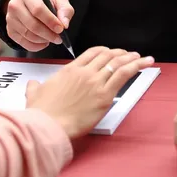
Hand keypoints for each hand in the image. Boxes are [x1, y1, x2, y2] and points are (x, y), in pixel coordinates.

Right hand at [5, 0, 73, 51]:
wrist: (31, 5)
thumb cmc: (46, 2)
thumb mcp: (58, 1)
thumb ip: (65, 10)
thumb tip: (64, 24)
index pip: (38, 9)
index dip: (50, 21)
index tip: (60, 29)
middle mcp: (15, 4)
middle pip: (32, 24)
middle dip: (48, 34)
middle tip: (59, 38)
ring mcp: (10, 18)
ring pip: (28, 35)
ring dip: (43, 40)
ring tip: (52, 38)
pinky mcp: (10, 30)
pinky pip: (23, 43)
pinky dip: (36, 46)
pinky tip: (44, 42)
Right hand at [26, 46, 153, 137]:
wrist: (48, 124)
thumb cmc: (42, 112)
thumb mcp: (34, 94)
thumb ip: (35, 87)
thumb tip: (32, 84)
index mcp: (70, 70)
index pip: (91, 53)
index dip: (104, 51)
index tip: (110, 52)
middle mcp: (84, 72)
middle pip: (107, 56)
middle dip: (120, 53)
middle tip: (129, 54)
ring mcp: (96, 82)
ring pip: (118, 63)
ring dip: (132, 58)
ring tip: (142, 57)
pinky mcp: (105, 95)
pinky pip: (124, 75)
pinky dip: (136, 66)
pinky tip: (144, 64)